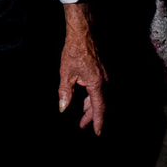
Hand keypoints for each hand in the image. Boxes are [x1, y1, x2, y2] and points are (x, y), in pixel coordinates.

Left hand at [58, 2, 106, 134]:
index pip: (99, 107)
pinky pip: (99, 90)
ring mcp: (104, 76)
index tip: (97, 132)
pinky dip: (93, 98)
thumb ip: (65, 93)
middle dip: (92, 116)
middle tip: (83, 126)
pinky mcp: (101, 72)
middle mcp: (104, 81)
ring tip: (83, 116)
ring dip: (92, 107)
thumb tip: (63, 108)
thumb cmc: (74, 51)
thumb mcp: (66, 73)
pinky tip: (85, 100)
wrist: (82, 33)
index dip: (97, 121)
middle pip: (100, 104)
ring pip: (100, 97)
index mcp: (96, 83)